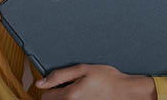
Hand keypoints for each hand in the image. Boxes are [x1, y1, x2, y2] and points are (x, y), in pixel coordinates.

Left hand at [35, 64, 155, 99]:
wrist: (126, 91)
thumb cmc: (108, 79)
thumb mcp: (82, 69)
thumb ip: (59, 76)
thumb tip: (41, 83)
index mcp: (69, 96)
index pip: (45, 97)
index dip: (50, 87)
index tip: (59, 82)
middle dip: (58, 93)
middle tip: (71, 85)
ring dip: (67, 97)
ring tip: (80, 90)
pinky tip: (86, 96)